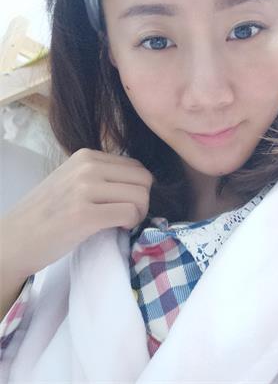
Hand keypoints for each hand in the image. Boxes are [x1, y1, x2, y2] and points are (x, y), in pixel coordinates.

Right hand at [0, 148, 153, 279]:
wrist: (14, 239)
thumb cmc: (46, 213)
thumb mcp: (72, 180)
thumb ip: (100, 175)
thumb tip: (139, 181)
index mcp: (86, 156)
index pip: (135, 166)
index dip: (139, 187)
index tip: (128, 203)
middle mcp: (87, 167)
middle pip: (144, 179)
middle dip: (144, 200)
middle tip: (129, 215)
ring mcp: (85, 189)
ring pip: (140, 196)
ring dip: (139, 213)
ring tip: (123, 222)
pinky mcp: (84, 214)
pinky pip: (129, 213)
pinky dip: (131, 223)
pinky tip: (118, 228)